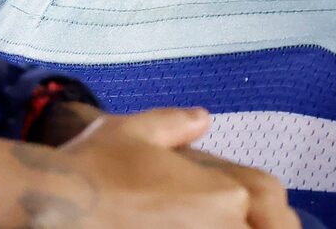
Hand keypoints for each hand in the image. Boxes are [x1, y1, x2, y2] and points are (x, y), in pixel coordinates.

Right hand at [0, 107, 297, 228]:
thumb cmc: (95, 164)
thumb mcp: (135, 129)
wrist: (59, 202)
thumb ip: (175, 123)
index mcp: (223, 191)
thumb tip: (202, 118)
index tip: (274, 214)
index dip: (276, 211)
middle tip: (270, 222)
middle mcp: (220, 225)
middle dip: (271, 225)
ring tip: (230, 227)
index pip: (271, 203)